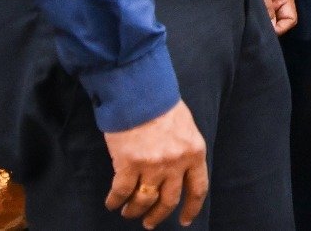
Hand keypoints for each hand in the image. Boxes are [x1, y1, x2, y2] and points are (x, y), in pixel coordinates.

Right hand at [103, 100, 208, 227]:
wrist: (141, 92)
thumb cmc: (163, 105)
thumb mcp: (186, 127)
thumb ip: (185, 150)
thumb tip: (179, 171)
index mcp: (194, 152)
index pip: (198, 188)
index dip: (192, 208)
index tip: (185, 220)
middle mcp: (176, 163)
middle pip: (169, 200)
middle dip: (159, 216)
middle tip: (150, 223)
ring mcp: (152, 165)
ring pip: (144, 201)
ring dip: (135, 211)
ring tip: (129, 213)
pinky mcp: (128, 164)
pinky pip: (121, 192)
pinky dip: (115, 201)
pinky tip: (112, 203)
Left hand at [243, 0, 296, 35]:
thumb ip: (266, 7)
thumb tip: (271, 30)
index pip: (290, 20)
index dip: (279, 28)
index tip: (263, 29)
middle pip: (280, 20)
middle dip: (269, 25)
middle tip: (253, 25)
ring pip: (270, 16)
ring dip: (261, 19)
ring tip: (247, 19)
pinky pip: (262, 10)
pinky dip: (256, 14)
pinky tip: (245, 13)